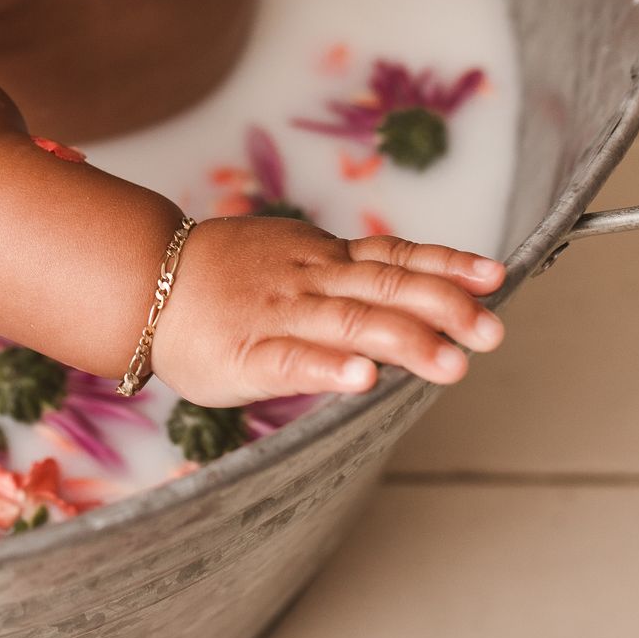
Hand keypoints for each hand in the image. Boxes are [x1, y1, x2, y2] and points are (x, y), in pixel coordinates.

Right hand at [146, 215, 505, 407]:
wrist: (143, 280)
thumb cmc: (221, 281)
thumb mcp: (289, 261)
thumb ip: (343, 279)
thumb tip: (411, 295)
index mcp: (323, 261)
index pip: (395, 257)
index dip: (447, 266)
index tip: (495, 276)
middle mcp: (311, 282)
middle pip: (387, 289)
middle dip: (445, 308)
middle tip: (493, 331)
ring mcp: (281, 315)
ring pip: (352, 324)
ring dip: (406, 342)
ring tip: (452, 364)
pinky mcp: (247, 353)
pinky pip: (292, 361)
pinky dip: (329, 368)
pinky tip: (364, 380)